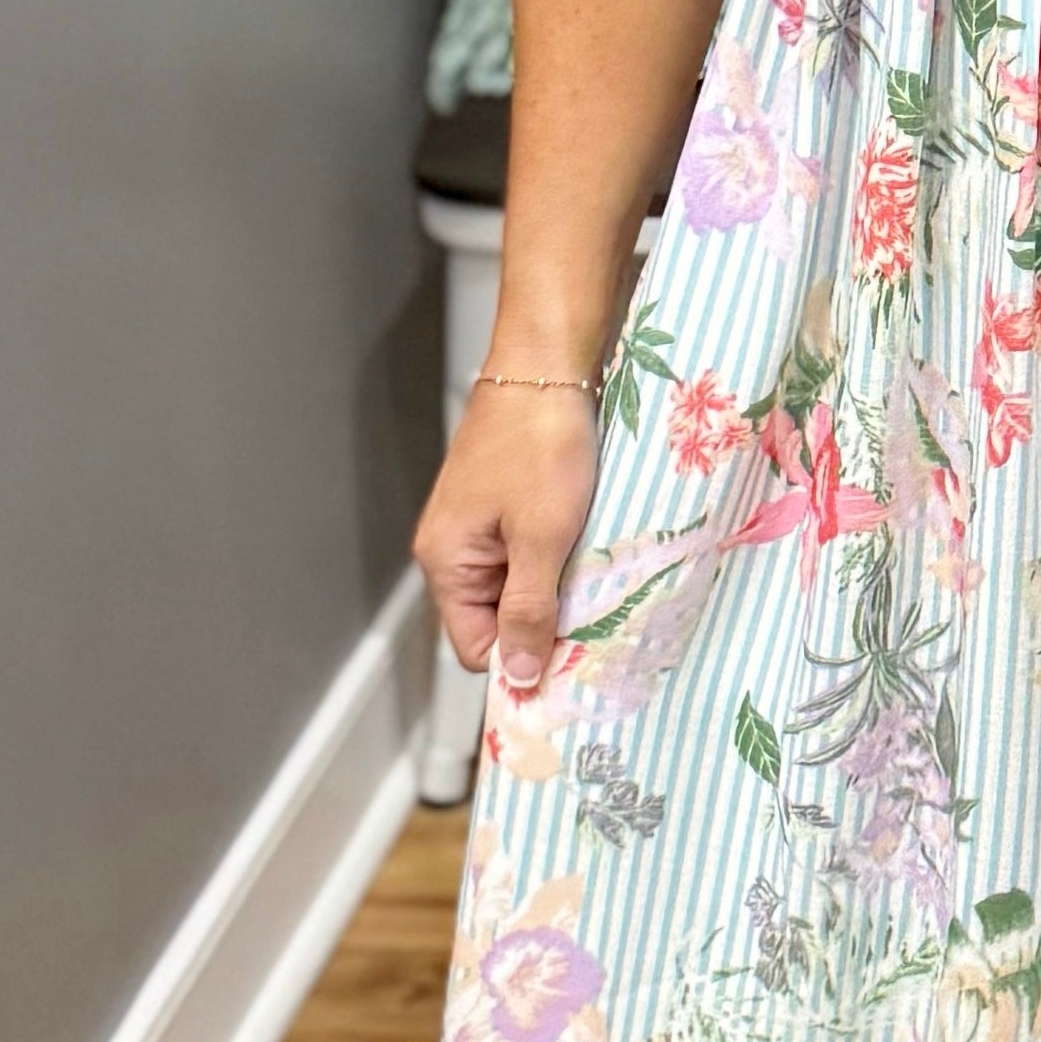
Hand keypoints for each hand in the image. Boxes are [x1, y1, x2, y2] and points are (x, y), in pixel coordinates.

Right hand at [418, 380, 603, 697]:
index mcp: (445, 561)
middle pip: (497, 618)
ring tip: (593, 565)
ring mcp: (476, 523)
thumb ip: (530, 610)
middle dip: (545, 619)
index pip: (476, 648)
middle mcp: (451, 547)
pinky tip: (587, 538)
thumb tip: (520, 677)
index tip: (573, 658)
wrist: (548, 364)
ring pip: (518, 583)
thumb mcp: (542, 538)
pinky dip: (558, 553)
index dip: (522, 658)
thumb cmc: (541, 444)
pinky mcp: (502, 501)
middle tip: (594, 607)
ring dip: (556, 584)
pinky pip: (528, 550)